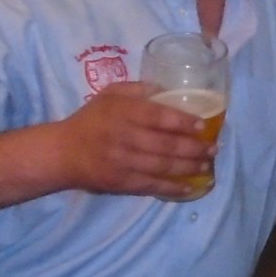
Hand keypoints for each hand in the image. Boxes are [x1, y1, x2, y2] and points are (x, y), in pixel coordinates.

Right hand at [48, 82, 217, 196]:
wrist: (62, 153)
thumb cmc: (91, 120)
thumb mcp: (110, 94)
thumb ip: (138, 89)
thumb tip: (168, 88)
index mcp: (123, 112)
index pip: (160, 116)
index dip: (184, 122)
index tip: (202, 126)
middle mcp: (125, 137)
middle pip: (167, 144)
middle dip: (195, 148)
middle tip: (213, 149)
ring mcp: (123, 162)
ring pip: (163, 166)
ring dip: (189, 167)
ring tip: (206, 165)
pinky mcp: (121, 182)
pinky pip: (152, 186)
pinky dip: (173, 188)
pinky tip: (189, 187)